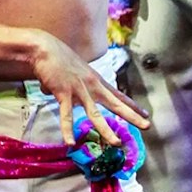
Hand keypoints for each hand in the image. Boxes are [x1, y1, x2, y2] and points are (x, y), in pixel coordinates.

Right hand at [32, 33, 148, 144]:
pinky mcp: (64, 93)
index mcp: (96, 80)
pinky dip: (67, 129)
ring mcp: (79, 90)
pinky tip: (70, 142)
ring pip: (95, 114)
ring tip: (116, 142)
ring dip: (106, 129)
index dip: (132, 105)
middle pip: (116, 104)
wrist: (45, 48)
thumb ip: (70, 86)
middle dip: (132, 116)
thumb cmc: (57, 58)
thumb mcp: (73, 72)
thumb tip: (58, 93)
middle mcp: (92, 86)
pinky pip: (67, 115)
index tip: (145, 114)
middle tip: (147, 126)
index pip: (118, 95)